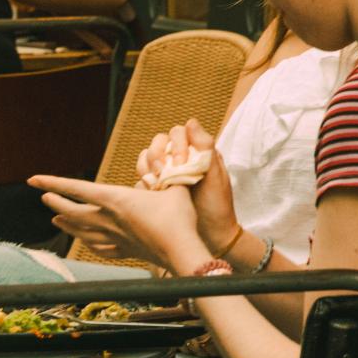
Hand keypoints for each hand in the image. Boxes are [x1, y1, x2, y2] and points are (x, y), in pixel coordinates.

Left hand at [27, 174, 206, 269]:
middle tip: (45, 197)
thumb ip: (166, 172)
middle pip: (73, 212)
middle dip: (56, 202)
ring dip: (67, 224)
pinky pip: (102, 248)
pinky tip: (86, 243)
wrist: (182, 251)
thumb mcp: (172, 185)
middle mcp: (109, 220)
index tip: (33, 180)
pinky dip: (90, 244)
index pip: (76, 188)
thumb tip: (169, 156)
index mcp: (116, 199)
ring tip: (56, 220)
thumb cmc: (178, 217)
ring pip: (82, 232)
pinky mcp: (125, 251)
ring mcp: (115, 238)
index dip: (53, 182)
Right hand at [135, 121, 238, 251]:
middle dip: (157, 155)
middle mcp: (179, 161)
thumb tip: (190, 121)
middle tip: (163, 174)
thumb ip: (205, 146)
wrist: (211, 236)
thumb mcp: (216, 174)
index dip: (175, 144)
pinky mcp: (154, 190)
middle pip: (158, 143)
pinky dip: (142, 181)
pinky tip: (151, 192)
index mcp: (196, 153)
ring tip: (156, 183)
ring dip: (147, 166)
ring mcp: (165, 175)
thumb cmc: (217, 206)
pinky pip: (140, 177)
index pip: (177, 134)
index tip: (181, 163)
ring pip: (146, 158)